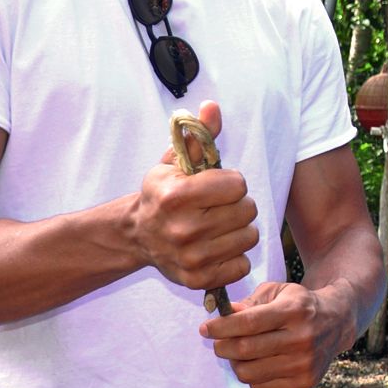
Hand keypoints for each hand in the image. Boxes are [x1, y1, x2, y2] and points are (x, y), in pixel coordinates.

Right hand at [136, 101, 258, 291]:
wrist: (138, 235)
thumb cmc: (163, 193)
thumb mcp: (174, 161)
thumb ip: (197, 135)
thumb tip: (212, 107)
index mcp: (176, 196)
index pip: (238, 184)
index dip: (231, 182)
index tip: (216, 185)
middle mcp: (183, 229)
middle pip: (248, 210)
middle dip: (238, 204)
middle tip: (218, 206)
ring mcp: (191, 258)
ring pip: (249, 237)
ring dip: (239, 229)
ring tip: (219, 225)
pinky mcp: (198, 280)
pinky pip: (242, 265)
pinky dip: (234, 255)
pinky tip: (216, 247)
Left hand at [201, 279, 352, 387]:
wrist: (336, 322)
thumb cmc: (299, 304)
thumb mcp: (278, 292)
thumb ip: (250, 303)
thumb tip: (224, 316)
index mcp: (294, 311)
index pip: (248, 323)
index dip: (221, 327)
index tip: (206, 328)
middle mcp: (302, 338)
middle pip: (245, 350)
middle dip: (222, 346)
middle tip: (218, 342)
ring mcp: (304, 364)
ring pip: (249, 372)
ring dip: (235, 363)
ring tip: (239, 353)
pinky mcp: (305, 382)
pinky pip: (260, 387)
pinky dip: (252, 375)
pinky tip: (258, 363)